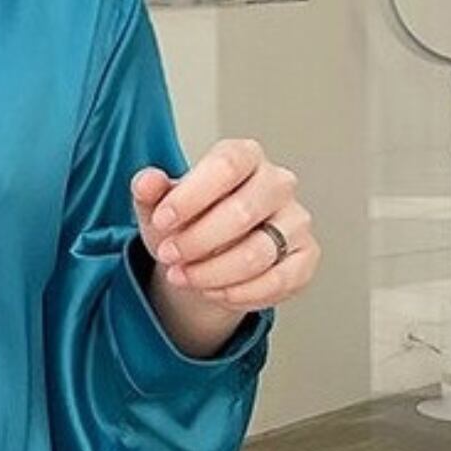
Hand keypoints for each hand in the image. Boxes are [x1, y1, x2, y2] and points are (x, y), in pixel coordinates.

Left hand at [130, 138, 317, 354]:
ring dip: (210, 273)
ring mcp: (296, 221)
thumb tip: (146, 181)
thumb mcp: (159, 205)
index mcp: (244, 156)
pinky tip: (211, 292)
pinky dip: (237, 294)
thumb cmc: (187, 222)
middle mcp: (277, 183)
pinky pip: (276, 282)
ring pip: (257, 254)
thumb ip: (149, 191)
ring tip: (182, 277)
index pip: (227, 166)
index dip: (191, 196)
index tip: (162, 220)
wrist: (205, 257)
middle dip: (196, 242)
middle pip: (242, 212)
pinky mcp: (305, 257)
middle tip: (168, 255)